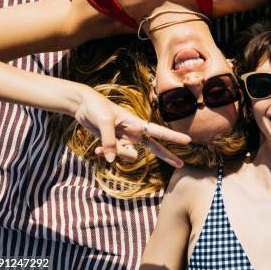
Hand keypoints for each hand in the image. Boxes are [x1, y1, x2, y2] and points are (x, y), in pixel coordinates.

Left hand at [73, 85, 189, 167]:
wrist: (82, 105)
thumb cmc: (96, 108)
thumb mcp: (104, 122)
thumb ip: (110, 142)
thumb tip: (112, 160)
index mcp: (137, 123)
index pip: (159, 131)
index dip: (173, 137)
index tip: (188, 140)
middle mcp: (134, 133)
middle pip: (154, 147)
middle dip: (167, 156)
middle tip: (181, 164)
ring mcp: (124, 139)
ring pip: (128, 155)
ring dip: (117, 153)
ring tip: (103, 146)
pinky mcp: (114, 144)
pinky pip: (115, 155)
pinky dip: (106, 154)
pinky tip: (97, 150)